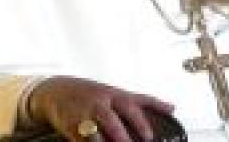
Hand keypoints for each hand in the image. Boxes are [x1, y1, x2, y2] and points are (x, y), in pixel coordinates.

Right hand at [29, 76, 174, 141]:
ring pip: (93, 134)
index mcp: (112, 96)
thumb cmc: (91, 93)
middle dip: (120, 135)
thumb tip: (172, 108)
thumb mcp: (116, 92)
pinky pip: (80, 141)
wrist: (56, 91)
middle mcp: (98, 105)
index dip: (140, 122)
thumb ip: (143, 101)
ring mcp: (82, 116)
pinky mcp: (70, 128)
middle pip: (111, 121)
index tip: (149, 137)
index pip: (129, 107)